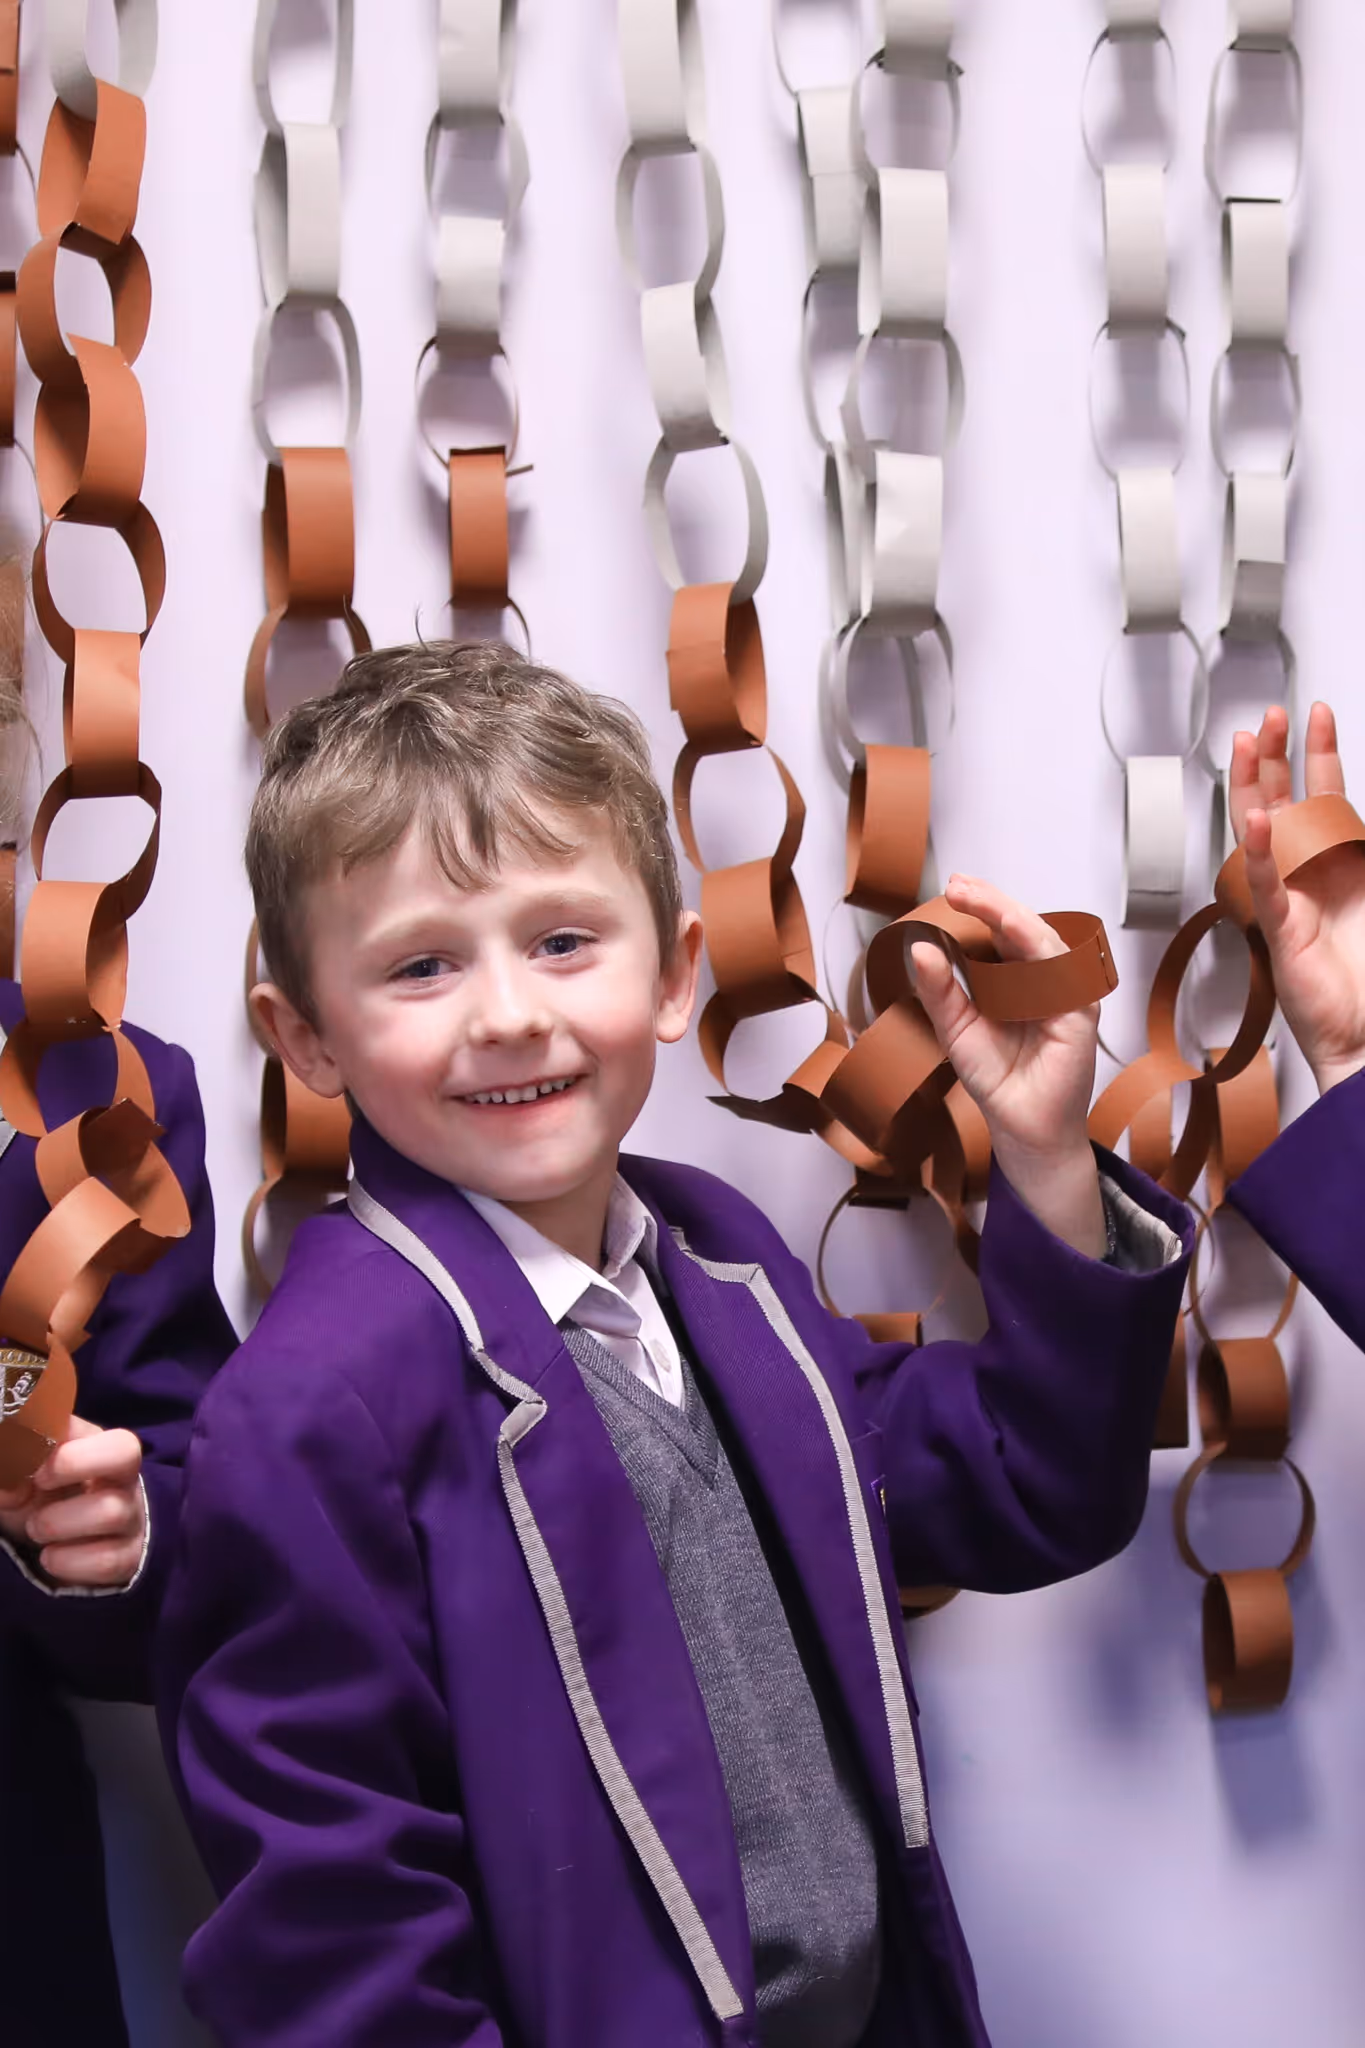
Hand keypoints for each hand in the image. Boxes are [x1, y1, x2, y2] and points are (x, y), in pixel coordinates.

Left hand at [0, 1416, 145, 1588]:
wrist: (63, 1545)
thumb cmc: (45, 1498)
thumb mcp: (28, 1475)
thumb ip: (13, 1468)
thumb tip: (9, 1489)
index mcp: (103, 1449)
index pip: (111, 1435)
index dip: (70, 1452)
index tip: (36, 1472)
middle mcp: (126, 1479)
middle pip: (125, 1453)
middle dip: (71, 1467)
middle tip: (37, 1489)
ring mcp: (132, 1519)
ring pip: (111, 1511)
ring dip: (57, 1523)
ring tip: (36, 1529)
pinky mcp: (128, 1558)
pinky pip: (107, 1560)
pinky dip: (66, 1561)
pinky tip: (52, 1557)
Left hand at [912, 874, 1106, 1258]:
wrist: (1020, 1128)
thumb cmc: (996, 1078)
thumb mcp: (955, 1028)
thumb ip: (940, 990)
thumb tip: (919, 948)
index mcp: (1016, 978)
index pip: (1001, 932)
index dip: (980, 906)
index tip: (951, 887)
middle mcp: (1044, 981)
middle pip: (1023, 928)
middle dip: (992, 903)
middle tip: (959, 885)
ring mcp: (1065, 996)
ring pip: (1045, 943)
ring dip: (1013, 918)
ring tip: (981, 902)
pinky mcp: (1079, 1017)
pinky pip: (1064, 977)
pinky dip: (1040, 954)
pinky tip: (1015, 934)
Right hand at [1229, 702, 1364, 1095]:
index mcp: (1336, 867)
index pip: (1323, 797)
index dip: (1319, 755)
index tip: (1315, 715)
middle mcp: (1307, 877)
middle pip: (1281, 803)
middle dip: (1275, 758)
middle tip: (1270, 718)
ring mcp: (1289, 900)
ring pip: (1263, 834)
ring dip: (1255, 788)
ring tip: (1249, 746)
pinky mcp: (1282, 932)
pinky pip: (1268, 886)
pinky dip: (1262, 854)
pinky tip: (1259, 821)